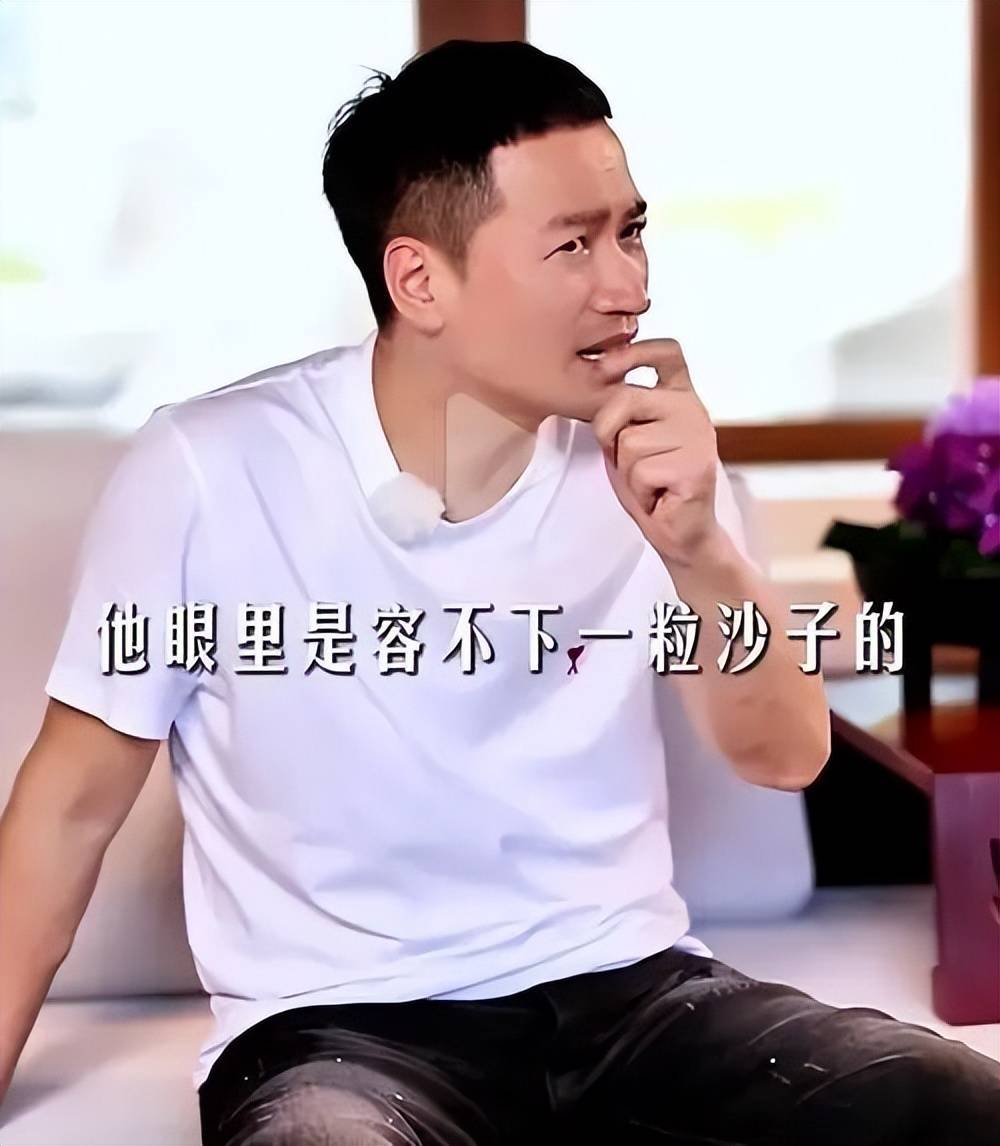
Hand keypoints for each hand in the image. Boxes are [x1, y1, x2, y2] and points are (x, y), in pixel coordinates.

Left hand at [590, 338, 724, 568]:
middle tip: (627, 461)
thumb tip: (596, 379)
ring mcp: (698, 436)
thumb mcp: (628, 440)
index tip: (604, 367)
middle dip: (609, 433)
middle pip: (627, 397)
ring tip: (651, 483)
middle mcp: (693, 409)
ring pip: (629, 441)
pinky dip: (640, 492)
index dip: (633, 351)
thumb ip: (621, 412)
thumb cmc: (652, 486)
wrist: (681, 533)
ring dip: (628, 472)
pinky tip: (661, 496)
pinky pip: (640, 471)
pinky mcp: (696, 465)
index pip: (666, 351)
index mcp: (679, 396)